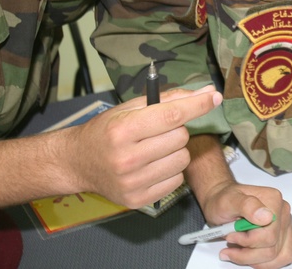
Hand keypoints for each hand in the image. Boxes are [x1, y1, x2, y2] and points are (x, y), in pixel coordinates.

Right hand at [66, 85, 223, 207]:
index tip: (214, 96)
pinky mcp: (137, 200)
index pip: (172, 115)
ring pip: (182, 159)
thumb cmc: (106, 131)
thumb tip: (206, 92)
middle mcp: (127, 157)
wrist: (78, 163)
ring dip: (175, 151)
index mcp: (123, 129)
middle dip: (176, 130)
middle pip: (180, 137)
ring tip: (154, 149)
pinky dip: (171, 170)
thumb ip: (169, 99)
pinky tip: (152, 166)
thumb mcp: (130, 108)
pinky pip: (176, 180)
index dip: (198, 105)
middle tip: (158, 131)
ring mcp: (132, 182)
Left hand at [200, 180, 291, 268]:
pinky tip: (250, 254)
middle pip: (273, 249)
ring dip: (254, 259)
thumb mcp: (228, 201)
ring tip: (238, 250)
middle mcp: (282, 212)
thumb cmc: (223, 202)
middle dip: (247, 252)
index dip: (247, 242)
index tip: (231, 236)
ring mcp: (284, 225)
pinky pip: (283, 257)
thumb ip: (247, 205)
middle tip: (231, 241)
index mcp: (273, 200)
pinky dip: (265, 262)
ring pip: (278, 257)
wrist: (220, 203)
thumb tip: (266, 217)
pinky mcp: (283, 237)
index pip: (269, 235)